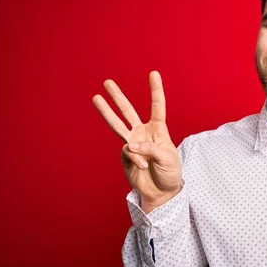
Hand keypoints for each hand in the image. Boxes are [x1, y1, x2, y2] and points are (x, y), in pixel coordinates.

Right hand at [92, 71, 182, 212]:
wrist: (163, 192)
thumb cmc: (170, 172)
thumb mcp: (167, 158)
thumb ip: (150, 148)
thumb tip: (130, 145)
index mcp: (158, 129)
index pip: (157, 106)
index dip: (155, 90)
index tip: (153, 74)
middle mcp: (143, 133)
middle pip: (129, 111)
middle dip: (118, 97)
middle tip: (107, 82)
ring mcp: (133, 144)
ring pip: (117, 125)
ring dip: (106, 112)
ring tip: (95, 98)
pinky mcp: (126, 156)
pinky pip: (128, 152)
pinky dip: (136, 159)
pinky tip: (143, 166)